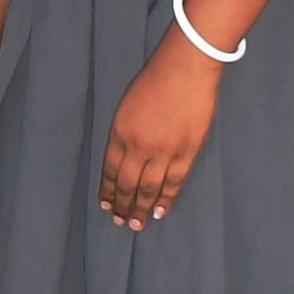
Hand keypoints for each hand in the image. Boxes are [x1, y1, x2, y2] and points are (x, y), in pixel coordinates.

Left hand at [98, 31, 219, 228]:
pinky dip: (166, 200)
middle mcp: (139, 146)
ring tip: (137, 225)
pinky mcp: (187, 152)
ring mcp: (164, 151)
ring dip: (142, 209)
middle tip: (121, 223)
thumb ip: (124, 133)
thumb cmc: (155, 80)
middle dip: (123, 206)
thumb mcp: (127, 106)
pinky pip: (174, 183)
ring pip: (150, 189)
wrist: (186, 68)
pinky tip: (160, 211)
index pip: (110, 170)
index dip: (108, 191)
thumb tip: (124, 159)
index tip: (106, 206)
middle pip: (128, 184)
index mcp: (120, 132)